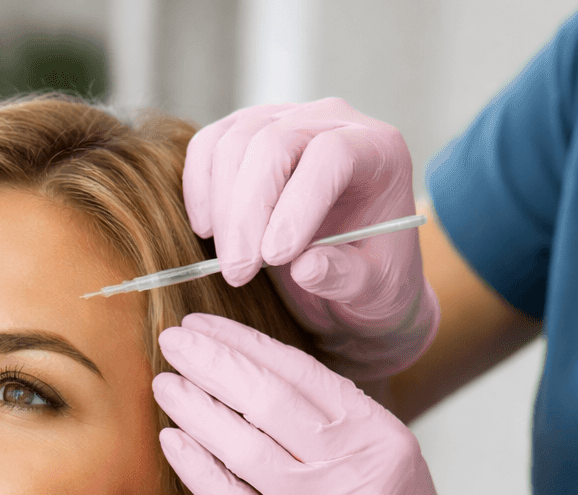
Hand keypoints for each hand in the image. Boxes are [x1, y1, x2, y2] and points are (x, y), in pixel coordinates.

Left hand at [153, 313, 544, 494]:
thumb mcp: (381, 451)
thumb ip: (329, 415)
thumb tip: (249, 366)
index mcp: (375, 432)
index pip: (300, 371)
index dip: (244, 343)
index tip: (203, 325)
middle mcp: (352, 469)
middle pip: (269, 402)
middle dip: (213, 364)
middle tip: (173, 341)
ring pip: (245, 448)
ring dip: (196, 410)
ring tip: (164, 385)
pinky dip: (197, 467)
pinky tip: (171, 440)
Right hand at [183, 98, 438, 380]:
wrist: (352, 271)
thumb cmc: (371, 278)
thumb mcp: (374, 291)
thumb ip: (347, 278)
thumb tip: (306, 266)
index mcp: (378, 150)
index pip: (331, 155)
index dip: (298, 203)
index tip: (275, 258)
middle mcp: (333, 121)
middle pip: (275, 142)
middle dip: (249, 212)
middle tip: (239, 272)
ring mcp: (286, 120)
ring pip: (235, 142)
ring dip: (222, 206)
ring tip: (231, 263)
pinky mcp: (246, 133)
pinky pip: (209, 145)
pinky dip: (199, 188)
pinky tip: (208, 231)